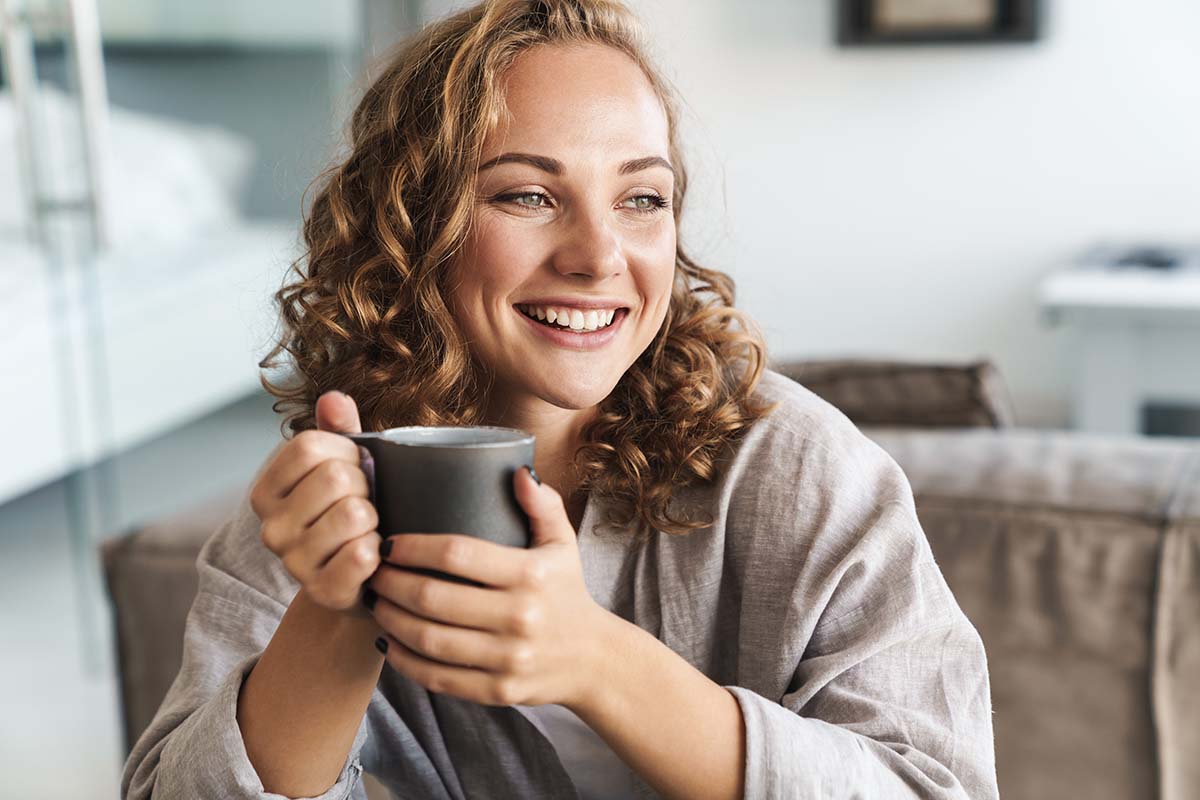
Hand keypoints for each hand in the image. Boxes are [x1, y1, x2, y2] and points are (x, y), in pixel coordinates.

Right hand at [249, 391, 381, 616]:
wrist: (358, 581)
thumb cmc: (350, 512)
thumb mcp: (343, 465)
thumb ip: (339, 430)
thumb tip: (334, 399)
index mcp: (266, 490)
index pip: (309, 445)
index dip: (346, 451)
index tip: (354, 468)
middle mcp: (271, 527)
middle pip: (336, 477)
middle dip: (365, 485)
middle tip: (364, 503)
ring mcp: (293, 562)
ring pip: (354, 514)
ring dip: (374, 519)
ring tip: (366, 530)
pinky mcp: (322, 591)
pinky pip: (363, 554)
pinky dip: (379, 551)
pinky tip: (371, 557)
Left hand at [366, 466, 608, 708]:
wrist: (592, 658)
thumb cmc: (566, 591)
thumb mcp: (563, 544)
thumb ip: (542, 505)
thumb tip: (518, 472)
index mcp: (531, 574)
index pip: (457, 554)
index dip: (413, 547)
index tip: (388, 542)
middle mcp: (519, 617)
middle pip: (433, 598)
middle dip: (390, 583)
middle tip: (371, 572)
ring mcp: (508, 658)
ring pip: (429, 640)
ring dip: (390, 620)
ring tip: (375, 603)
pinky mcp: (497, 690)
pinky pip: (438, 677)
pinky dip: (404, 661)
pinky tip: (388, 643)